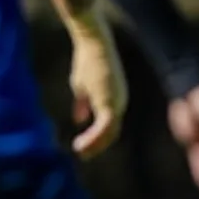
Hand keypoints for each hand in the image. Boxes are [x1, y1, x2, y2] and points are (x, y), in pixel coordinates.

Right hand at [65, 20, 126, 159]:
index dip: (98, 139)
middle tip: (83, 155)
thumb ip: (83, 104)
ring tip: (80, 151)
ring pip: (109, 133)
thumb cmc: (87, 61)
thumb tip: (79, 119)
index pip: (110, 127)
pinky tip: (81, 144)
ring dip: (95, 145)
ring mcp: (117, 102)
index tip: (83, 148)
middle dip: (97, 146)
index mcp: (114, 100)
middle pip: (112, 133)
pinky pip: (104, 127)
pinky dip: (94, 138)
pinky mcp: (110, 101)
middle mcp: (119, 102)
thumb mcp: (82, 86)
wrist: (93, 43)